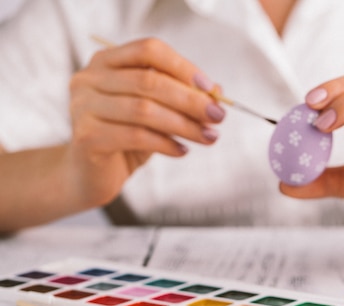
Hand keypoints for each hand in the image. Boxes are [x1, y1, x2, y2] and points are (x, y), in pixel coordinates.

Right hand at [66, 38, 223, 206]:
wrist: (91, 175)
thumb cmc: (127, 138)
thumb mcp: (158, 113)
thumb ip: (182, 98)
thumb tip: (218, 92)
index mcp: (106, 61)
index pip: (148, 50)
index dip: (183, 67)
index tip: (211, 90)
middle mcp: (89, 78)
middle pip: (149, 80)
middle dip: (191, 99)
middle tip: (218, 116)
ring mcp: (83, 107)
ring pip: (144, 110)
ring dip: (184, 124)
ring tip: (209, 137)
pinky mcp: (86, 137)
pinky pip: (135, 136)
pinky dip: (165, 143)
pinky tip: (182, 150)